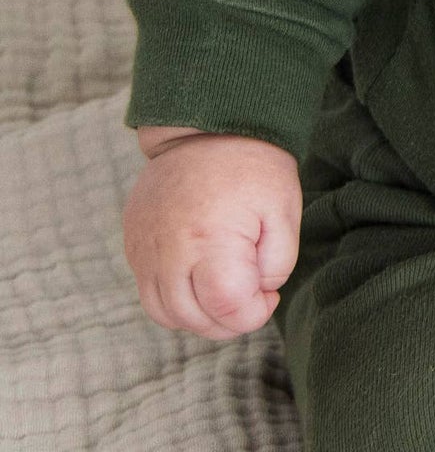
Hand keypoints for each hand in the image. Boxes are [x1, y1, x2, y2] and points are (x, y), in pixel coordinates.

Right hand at [124, 129, 302, 339]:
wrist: (203, 129)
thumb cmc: (252, 170)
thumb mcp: (284, 213)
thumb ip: (276, 265)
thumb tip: (258, 293)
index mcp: (210, 239)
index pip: (226, 308)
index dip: (254, 314)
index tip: (268, 294)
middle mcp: (169, 249)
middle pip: (193, 318)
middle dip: (228, 322)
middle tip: (250, 299)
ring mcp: (145, 248)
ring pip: (165, 313)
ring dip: (198, 318)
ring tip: (224, 294)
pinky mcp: (134, 243)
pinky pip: (148, 292)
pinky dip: (175, 300)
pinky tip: (201, 279)